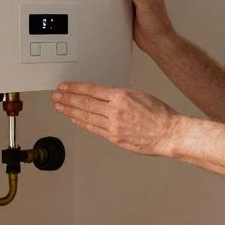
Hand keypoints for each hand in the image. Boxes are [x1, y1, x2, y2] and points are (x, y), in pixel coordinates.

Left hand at [52, 81, 178, 155]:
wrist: (168, 133)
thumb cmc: (159, 114)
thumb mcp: (139, 94)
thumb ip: (119, 95)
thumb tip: (104, 95)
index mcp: (121, 96)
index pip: (91, 90)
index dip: (75, 88)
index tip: (64, 86)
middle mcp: (115, 110)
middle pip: (85, 103)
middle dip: (67, 98)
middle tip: (56, 96)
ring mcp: (113, 125)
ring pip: (86, 116)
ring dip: (70, 110)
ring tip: (59, 106)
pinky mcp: (114, 138)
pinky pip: (94, 129)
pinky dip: (82, 123)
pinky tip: (74, 119)